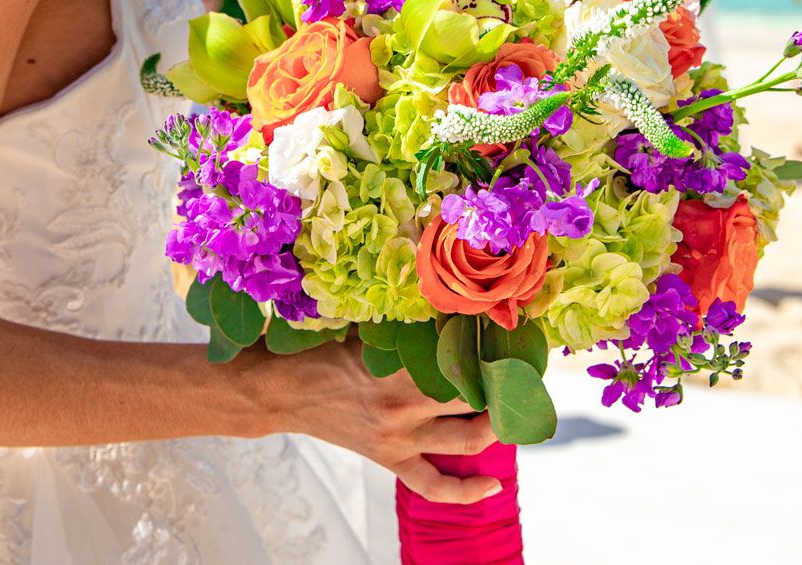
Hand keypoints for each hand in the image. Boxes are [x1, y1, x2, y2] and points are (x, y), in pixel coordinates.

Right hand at [260, 340, 499, 503]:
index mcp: (398, 368)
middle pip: (474, 400)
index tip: (509, 338)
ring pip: (466, 440)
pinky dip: (466, 491)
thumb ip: (408, 329)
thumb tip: (453, 311)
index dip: (491, 350)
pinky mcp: (390, 460)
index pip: (462, 360)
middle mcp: (404, 407)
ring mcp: (398, 439)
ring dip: (496, 425)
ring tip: (509, 409)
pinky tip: (493, 484)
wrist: (283, 392)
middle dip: (502, 386)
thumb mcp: (367, 331)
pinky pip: (434, 486)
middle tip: (518, 371)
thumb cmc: (323, 352)